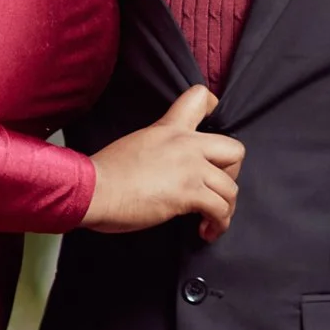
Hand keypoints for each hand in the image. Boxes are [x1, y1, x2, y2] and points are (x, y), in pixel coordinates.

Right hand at [83, 83, 244, 238]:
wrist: (93, 188)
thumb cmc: (106, 173)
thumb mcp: (137, 143)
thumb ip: (160, 148)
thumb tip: (168, 168)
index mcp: (170, 128)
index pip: (200, 98)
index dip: (213, 110)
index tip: (208, 134)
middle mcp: (186, 144)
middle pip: (235, 150)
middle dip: (232, 174)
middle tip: (217, 188)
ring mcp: (190, 169)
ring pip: (231, 187)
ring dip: (225, 208)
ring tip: (211, 221)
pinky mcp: (188, 194)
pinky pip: (220, 211)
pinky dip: (218, 225)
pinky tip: (206, 231)